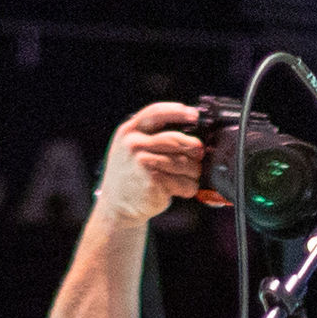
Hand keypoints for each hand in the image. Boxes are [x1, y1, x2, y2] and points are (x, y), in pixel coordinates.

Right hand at [94, 102, 215, 230]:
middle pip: (176, 140)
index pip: (156, 113)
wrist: (117, 205)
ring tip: (188, 176)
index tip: (194, 115)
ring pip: (184, 162)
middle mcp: (135, 145)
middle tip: (199, 155)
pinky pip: (184, 182)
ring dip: (193, 171)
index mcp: (129, 131)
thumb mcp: (130, 147)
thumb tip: (188, 133)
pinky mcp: (154, 182)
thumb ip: (150, 136)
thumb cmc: (130, 175)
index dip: (178, 112)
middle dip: (194, 149)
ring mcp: (144, 163)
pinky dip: (189, 187)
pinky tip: (182, 189)